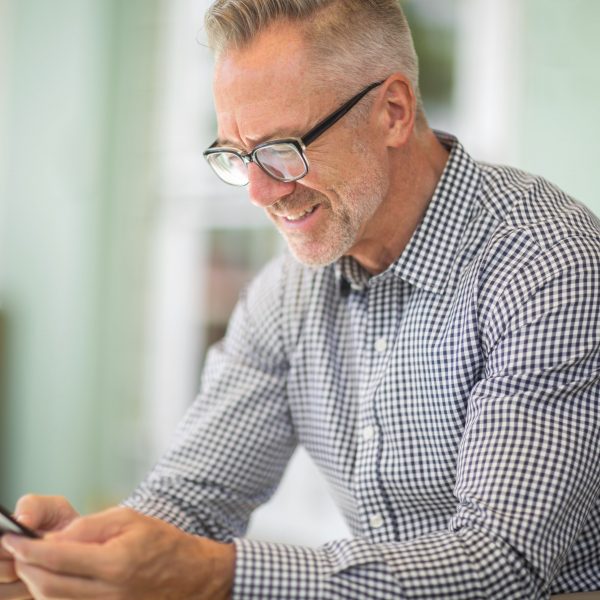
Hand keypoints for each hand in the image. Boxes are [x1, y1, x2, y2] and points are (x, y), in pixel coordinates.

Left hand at [1, 507, 234, 599]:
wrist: (192, 576)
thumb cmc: (163, 543)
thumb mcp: (130, 520)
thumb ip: (91, 527)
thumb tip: (56, 538)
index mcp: (116, 562)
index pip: (58, 557)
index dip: (29, 548)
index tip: (12, 538)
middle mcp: (109, 592)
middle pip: (49, 586)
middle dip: (26, 568)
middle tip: (16, 551)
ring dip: (36, 584)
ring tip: (32, 565)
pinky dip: (54, 597)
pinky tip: (51, 582)